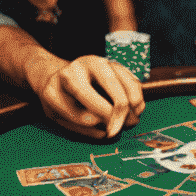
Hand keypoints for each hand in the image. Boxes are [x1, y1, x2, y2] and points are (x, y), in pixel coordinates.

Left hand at [29, 53, 144, 139]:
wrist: (60, 78)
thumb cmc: (59, 100)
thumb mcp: (56, 114)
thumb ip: (78, 125)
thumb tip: (105, 132)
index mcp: (68, 75)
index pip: (84, 93)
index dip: (96, 115)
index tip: (105, 133)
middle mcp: (87, 63)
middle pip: (111, 85)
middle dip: (118, 112)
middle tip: (117, 132)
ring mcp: (104, 62)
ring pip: (127, 83)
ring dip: (133, 107)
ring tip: (130, 123)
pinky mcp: (117, 67)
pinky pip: (134, 83)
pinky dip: (138, 100)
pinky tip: (134, 112)